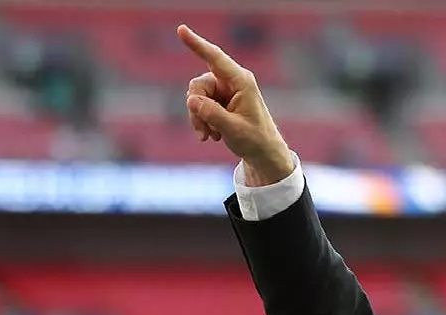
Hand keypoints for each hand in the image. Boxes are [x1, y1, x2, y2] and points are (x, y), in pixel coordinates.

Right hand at [177, 24, 294, 184]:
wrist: (264, 154)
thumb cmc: (255, 140)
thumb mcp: (233, 129)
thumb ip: (212, 114)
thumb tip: (191, 100)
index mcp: (241, 81)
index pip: (215, 58)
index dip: (197, 43)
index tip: (181, 29)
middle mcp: (232, 81)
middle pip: (199, 85)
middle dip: (196, 108)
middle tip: (202, 131)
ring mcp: (224, 90)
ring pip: (196, 96)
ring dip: (199, 118)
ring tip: (209, 136)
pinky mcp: (219, 100)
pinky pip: (199, 105)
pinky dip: (202, 121)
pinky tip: (212, 135)